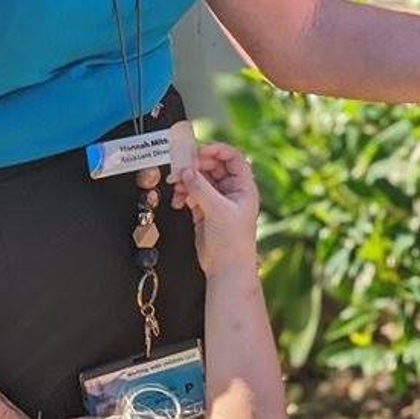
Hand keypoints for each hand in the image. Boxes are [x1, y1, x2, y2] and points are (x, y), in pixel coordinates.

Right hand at [175, 143, 261, 277]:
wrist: (226, 268)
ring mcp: (218, 201)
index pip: (233, 158)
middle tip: (181, 166)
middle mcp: (232, 191)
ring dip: (187, 180)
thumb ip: (201, 189)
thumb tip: (186, 171)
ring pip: (201, 180)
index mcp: (244, 187)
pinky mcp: (205, 211)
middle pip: (214, 167)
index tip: (199, 150)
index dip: (217, 150)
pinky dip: (184, 194)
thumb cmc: (233, 241)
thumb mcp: (218, 210)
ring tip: (176, 185)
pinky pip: (192, 194)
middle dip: (197, 165)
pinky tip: (178, 201)